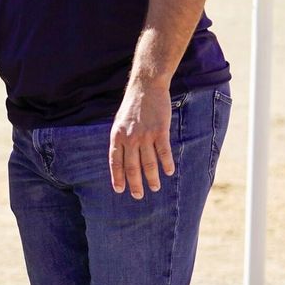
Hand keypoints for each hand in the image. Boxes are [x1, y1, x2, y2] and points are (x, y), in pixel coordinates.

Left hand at [109, 79, 173, 197]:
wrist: (146, 88)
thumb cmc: (132, 106)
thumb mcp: (119, 123)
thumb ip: (121, 140)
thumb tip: (120, 158)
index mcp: (117, 136)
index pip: (115, 162)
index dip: (117, 177)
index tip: (120, 190)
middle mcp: (130, 138)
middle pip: (132, 167)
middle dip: (135, 184)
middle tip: (138, 195)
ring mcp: (145, 136)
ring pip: (148, 163)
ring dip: (152, 178)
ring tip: (155, 187)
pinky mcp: (160, 131)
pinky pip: (164, 152)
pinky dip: (166, 164)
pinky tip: (169, 172)